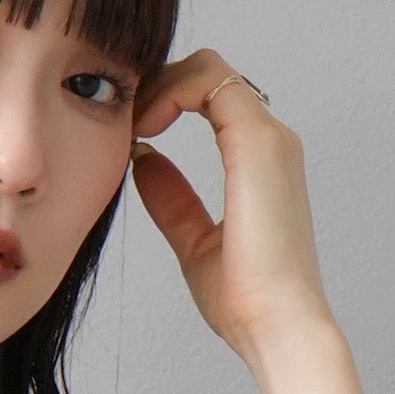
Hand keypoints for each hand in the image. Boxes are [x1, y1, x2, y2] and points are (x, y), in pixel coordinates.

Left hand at [129, 47, 334, 363]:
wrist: (276, 326)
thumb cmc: (246, 300)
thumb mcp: (194, 242)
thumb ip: (172, 199)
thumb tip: (144, 161)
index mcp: (259, 160)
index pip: (209, 96)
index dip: (162, 99)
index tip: (126, 131)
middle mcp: (270, 140)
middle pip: (206, 73)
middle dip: (155, 85)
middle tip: (118, 122)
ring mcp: (269, 137)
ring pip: (207, 67)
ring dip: (158, 85)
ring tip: (128, 126)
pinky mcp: (259, 143)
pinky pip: (208, 81)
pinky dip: (167, 93)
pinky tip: (142, 129)